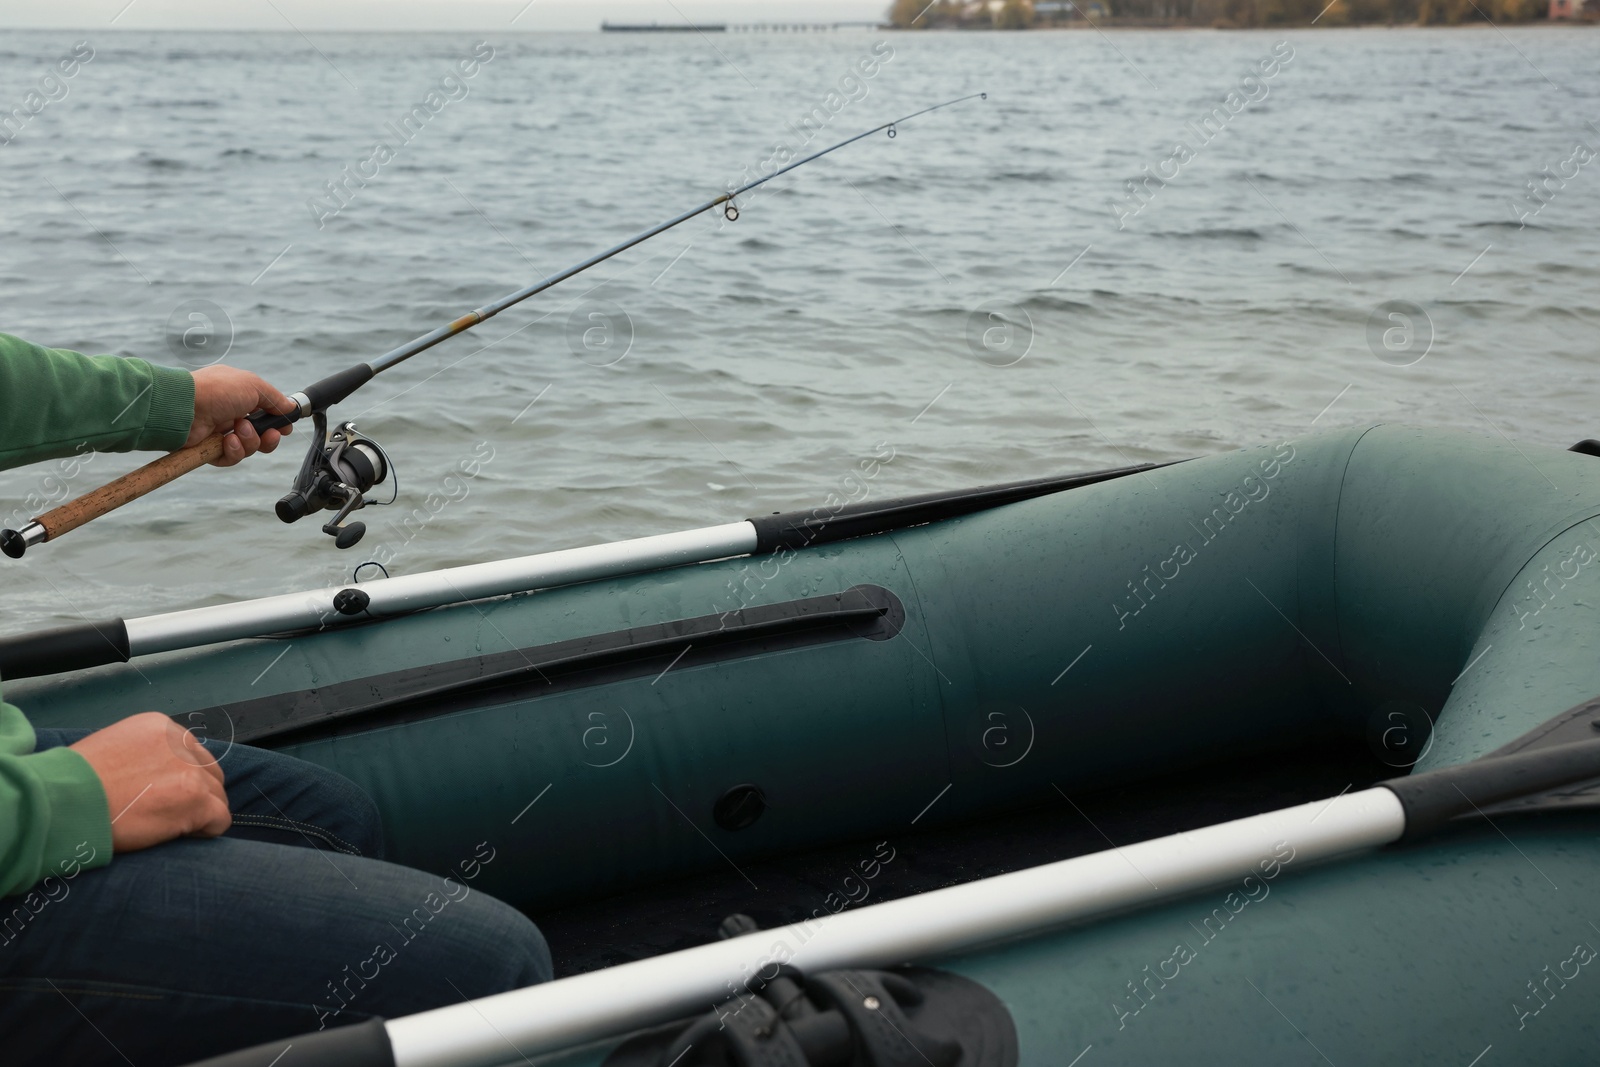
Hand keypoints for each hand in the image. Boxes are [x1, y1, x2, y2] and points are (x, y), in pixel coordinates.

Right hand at [70, 712, 230, 852]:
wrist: (63, 800)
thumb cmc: (75, 782)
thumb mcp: (114, 748)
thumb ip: (146, 755)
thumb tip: (162, 775)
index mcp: (160, 727)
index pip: (191, 753)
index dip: (181, 778)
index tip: (163, 795)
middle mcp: (180, 742)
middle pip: (209, 772)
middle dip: (196, 794)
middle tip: (169, 814)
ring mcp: (190, 770)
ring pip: (217, 796)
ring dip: (200, 814)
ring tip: (170, 827)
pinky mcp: (195, 799)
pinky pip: (220, 819)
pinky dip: (207, 831)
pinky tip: (182, 836)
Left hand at [185, 365, 295, 466]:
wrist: (183, 407)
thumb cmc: (216, 391)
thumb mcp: (254, 386)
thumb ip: (275, 398)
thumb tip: (290, 408)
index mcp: (240, 395)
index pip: (265, 413)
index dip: (276, 423)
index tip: (283, 428)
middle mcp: (230, 413)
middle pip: (260, 435)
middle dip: (268, 438)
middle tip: (269, 435)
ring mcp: (219, 431)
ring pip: (248, 448)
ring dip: (249, 441)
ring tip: (237, 431)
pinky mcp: (209, 449)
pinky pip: (231, 457)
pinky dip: (233, 452)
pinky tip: (227, 442)